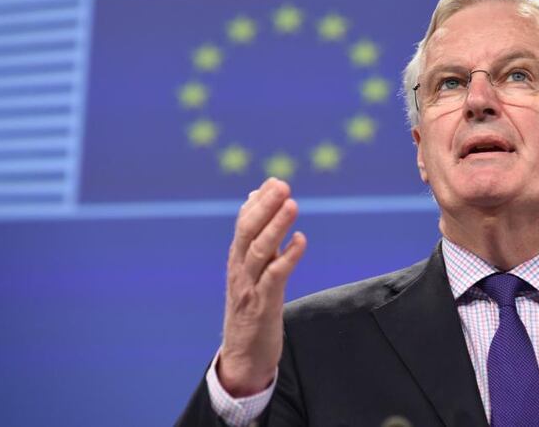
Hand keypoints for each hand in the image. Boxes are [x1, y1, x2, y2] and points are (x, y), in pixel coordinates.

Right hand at [217, 178, 306, 396]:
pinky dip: (287, 257)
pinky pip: (274, 277)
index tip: (275, 181)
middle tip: (282, 185)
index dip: (259, 202)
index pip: (244, 224)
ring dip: (276, 226)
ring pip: (259, 250)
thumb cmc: (251, 310)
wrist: (243, 356)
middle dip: (265, 207)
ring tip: (292, 204)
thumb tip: (256, 201)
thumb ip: (257, 239)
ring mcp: (249, 287)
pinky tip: (300, 240)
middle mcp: (240, 270)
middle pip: (248, 231)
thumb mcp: (252, 272)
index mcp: (237, 260)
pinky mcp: (262, 306)